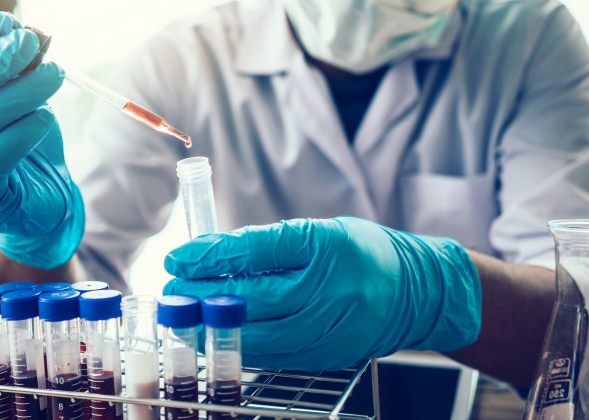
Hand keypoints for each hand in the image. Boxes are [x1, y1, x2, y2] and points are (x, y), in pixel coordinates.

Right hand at [0, 11, 83, 268]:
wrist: (38, 201)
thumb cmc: (19, 144)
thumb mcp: (14, 96)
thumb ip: (13, 69)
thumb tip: (31, 34)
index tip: (4, 22)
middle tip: (29, 41)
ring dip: (20, 91)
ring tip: (53, 74)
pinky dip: (26, 129)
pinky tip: (46, 117)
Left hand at [164, 217, 480, 370]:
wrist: (417, 292)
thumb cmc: (361, 252)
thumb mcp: (319, 232)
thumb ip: (269, 244)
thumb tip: (210, 255)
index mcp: (327, 245)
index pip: (258, 248)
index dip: (212, 255)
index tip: (177, 257)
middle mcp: (332, 287)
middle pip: (254, 296)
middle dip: (204, 295)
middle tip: (171, 291)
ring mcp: (332, 326)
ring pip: (261, 335)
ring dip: (216, 327)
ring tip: (185, 317)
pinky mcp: (329, 355)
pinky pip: (276, 356)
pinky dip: (242, 347)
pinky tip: (219, 337)